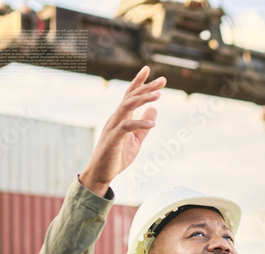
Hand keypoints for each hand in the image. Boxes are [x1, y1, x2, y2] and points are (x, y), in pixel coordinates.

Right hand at [80, 66, 166, 195]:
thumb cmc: (116, 157)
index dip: (139, 82)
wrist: (101, 174)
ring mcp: (113, 127)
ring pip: (127, 107)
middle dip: (146, 87)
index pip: (129, 95)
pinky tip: (152, 125)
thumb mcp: (136, 140)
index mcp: (121, 117)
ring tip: (159, 95)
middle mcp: (116, 118)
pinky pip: (126, 127)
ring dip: (143, 100)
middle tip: (163, 80)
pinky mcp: (112, 139)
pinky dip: (139, 124)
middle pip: (130, 97)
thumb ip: (144, 126)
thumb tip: (153, 110)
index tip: (148, 69)